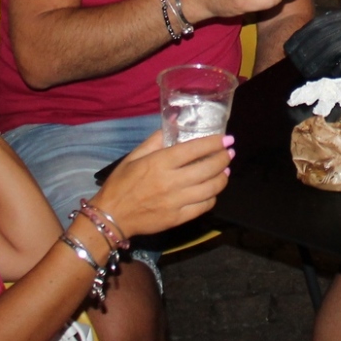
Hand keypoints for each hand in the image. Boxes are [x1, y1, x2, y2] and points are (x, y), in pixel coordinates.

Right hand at [92, 131, 231, 237]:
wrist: (111, 217)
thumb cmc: (121, 183)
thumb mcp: (134, 156)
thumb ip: (155, 139)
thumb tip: (174, 122)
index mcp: (160, 163)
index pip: (195, 149)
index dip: (214, 143)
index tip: (227, 139)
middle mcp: (171, 181)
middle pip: (208, 168)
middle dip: (224, 159)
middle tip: (229, 153)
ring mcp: (176, 201)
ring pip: (211, 189)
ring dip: (223, 178)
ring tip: (225, 171)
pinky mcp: (178, 218)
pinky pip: (203, 207)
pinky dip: (212, 197)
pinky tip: (212, 191)